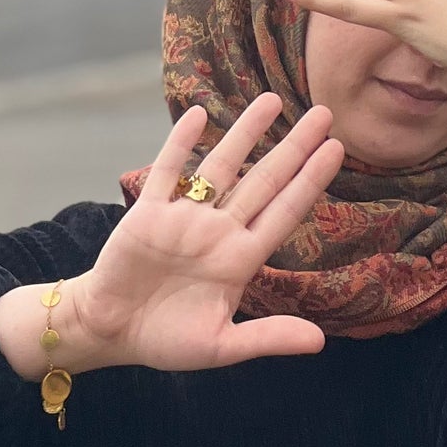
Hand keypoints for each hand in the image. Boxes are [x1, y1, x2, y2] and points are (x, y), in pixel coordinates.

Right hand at [0, 94, 343, 379]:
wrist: (111, 332)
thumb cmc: (166, 341)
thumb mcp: (221, 346)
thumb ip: (268, 338)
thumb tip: (320, 343)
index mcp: (240, 260)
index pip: (284, 212)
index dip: (310, 181)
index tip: (335, 149)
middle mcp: (218, 232)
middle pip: (264, 180)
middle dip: (293, 147)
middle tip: (324, 113)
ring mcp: (184, 219)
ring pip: (221, 167)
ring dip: (244, 133)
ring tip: (271, 100)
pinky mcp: (148, 214)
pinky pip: (167, 171)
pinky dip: (181, 143)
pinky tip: (199, 115)